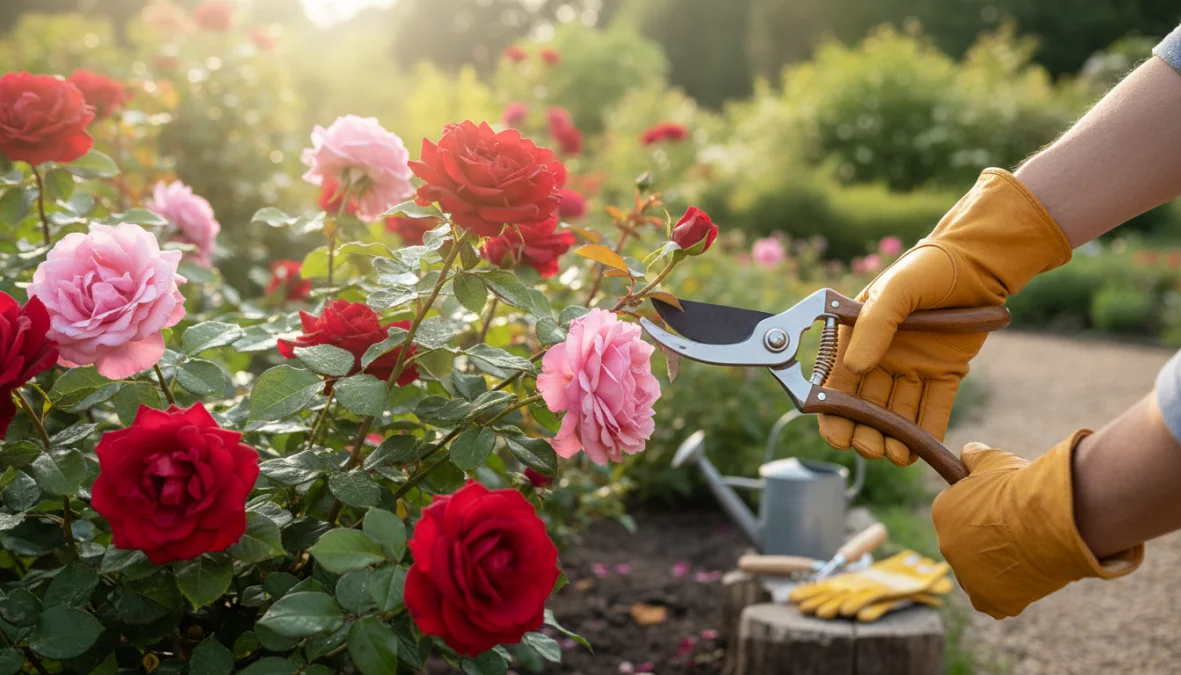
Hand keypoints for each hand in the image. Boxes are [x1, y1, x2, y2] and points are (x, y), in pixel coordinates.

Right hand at [818, 169, 1072, 464]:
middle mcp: (881, 357)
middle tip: (869, 448)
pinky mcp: (945, 374)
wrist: (980, 262)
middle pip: (866, 406)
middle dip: (864, 431)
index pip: (837, 383)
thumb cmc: (929, 268)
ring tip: (892, 455)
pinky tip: (918, 450)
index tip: (837, 436)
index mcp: (858, 337)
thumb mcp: (895, 289)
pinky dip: (926, 432)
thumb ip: (872, 327)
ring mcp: (913, 368)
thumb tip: (854, 369)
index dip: (833, 413)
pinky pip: (933, 409)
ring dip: (892, 437)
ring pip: (896, 413)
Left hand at [931, 433, 1142, 618]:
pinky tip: (1025, 579)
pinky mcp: (988, 600)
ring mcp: (966, 576)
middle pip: (968, 546)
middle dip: (989, 542)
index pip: (958, 516)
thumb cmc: (1022, 486)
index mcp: (942, 512)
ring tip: (1027, 554)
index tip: (1006, 513)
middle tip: (1020, 535)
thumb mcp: (994, 459)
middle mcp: (946, 545)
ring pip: (979, 574)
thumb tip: (967, 450)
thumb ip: (974, 455)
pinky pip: (993, 600)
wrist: (1049, 518)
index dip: (984, 515)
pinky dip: (1008, 594)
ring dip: (998, 568)